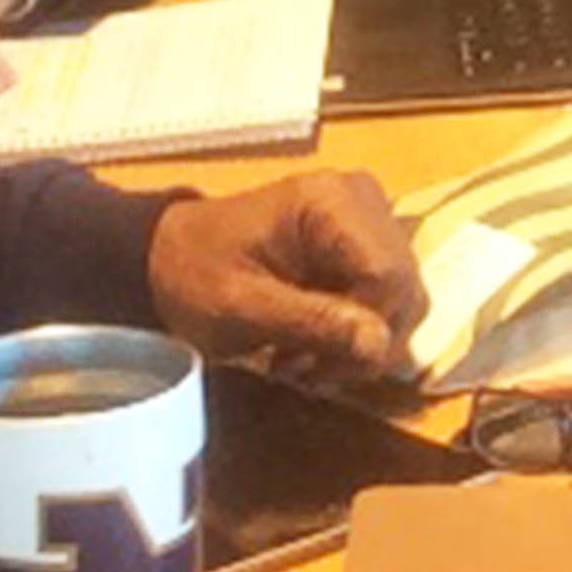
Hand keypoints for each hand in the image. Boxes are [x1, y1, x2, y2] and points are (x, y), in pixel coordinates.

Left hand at [148, 171, 430, 394]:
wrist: (168, 255)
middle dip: (361, 342)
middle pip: (403, 289)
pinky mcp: (365, 242)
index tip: (316, 367)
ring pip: (402, 299)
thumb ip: (311, 321)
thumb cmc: (195, 273)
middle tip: (305, 371)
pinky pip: (386, 297)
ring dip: (358, 342)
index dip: (364, 331)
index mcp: (332, 202)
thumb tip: (379, 345)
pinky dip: (355, 330)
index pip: (389, 276)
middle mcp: (363, 200)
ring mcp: (369, 218)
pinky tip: (314, 343)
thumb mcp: (241, 305)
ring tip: (304, 361)